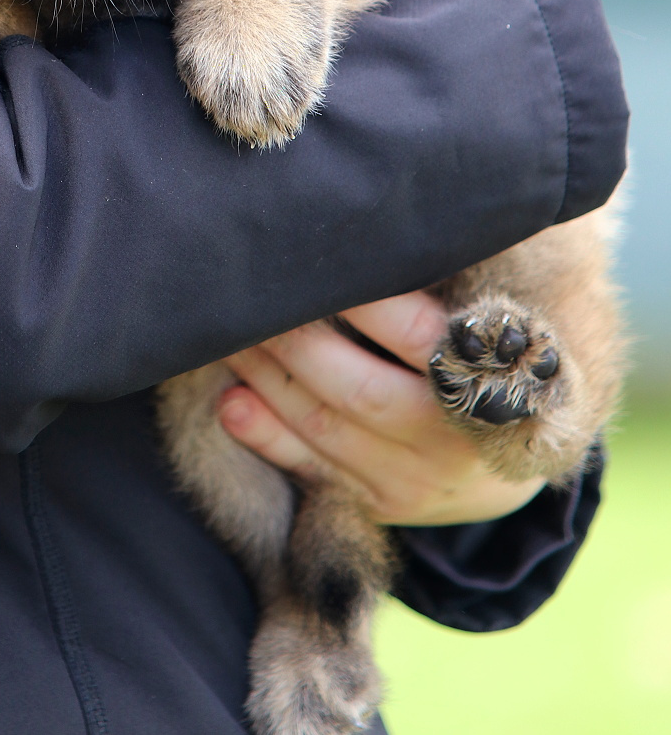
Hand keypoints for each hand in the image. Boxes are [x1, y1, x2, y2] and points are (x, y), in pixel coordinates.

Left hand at [219, 292, 545, 525]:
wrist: (503, 469)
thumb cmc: (486, 368)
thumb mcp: (491, 331)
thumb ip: (447, 289)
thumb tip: (387, 230)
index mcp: (487, 382)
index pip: (416, 336)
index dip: (364, 302)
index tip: (320, 260)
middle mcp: (450, 439)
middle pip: (358, 389)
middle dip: (296, 341)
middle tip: (255, 297)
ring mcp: (413, 479)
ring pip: (324, 427)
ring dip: (266, 379)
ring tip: (230, 337)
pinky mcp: (379, 504)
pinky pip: (312, 471)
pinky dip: (266, 436)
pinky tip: (231, 403)